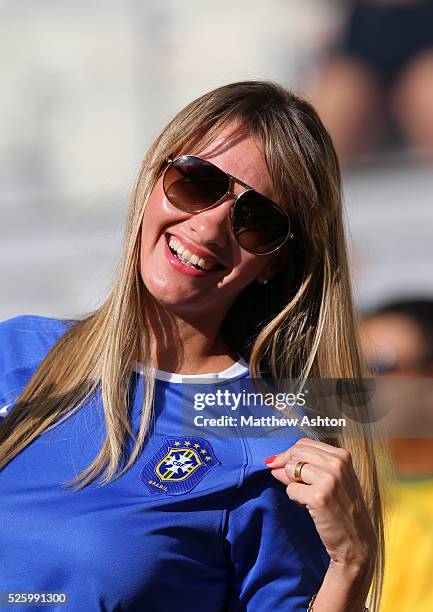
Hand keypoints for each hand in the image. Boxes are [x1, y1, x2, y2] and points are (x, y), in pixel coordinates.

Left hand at [264, 438, 376, 574]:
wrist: (357, 541)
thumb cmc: (342, 509)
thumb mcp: (330, 480)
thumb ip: (305, 467)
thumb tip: (273, 462)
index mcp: (342, 456)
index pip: (304, 443)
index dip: (289, 454)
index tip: (279, 463)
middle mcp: (337, 464)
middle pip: (296, 453)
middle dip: (288, 468)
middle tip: (297, 485)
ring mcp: (329, 480)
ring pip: (291, 469)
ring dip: (293, 485)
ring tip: (309, 497)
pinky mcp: (319, 497)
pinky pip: (291, 490)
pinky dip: (295, 499)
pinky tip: (310, 507)